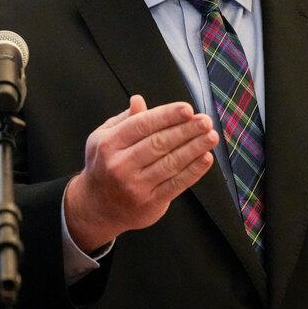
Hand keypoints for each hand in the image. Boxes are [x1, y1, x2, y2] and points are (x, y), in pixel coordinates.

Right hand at [63, 94, 217, 252]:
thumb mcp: (102, 138)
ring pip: (170, 163)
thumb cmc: (103, 166)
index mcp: (109, 144)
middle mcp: (120, 164)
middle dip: (185, 130)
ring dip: (194, 148)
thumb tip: (138, 100)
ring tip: (210, 136)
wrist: (97, 207)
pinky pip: (176, 184)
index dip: (166, 116)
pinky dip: (193, 171)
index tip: (187, 109)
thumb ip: (124, 120)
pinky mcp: (150, 202)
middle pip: (158, 143)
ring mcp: (135, 185)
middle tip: (205, 120)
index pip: (141, 125)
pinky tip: (205, 158)